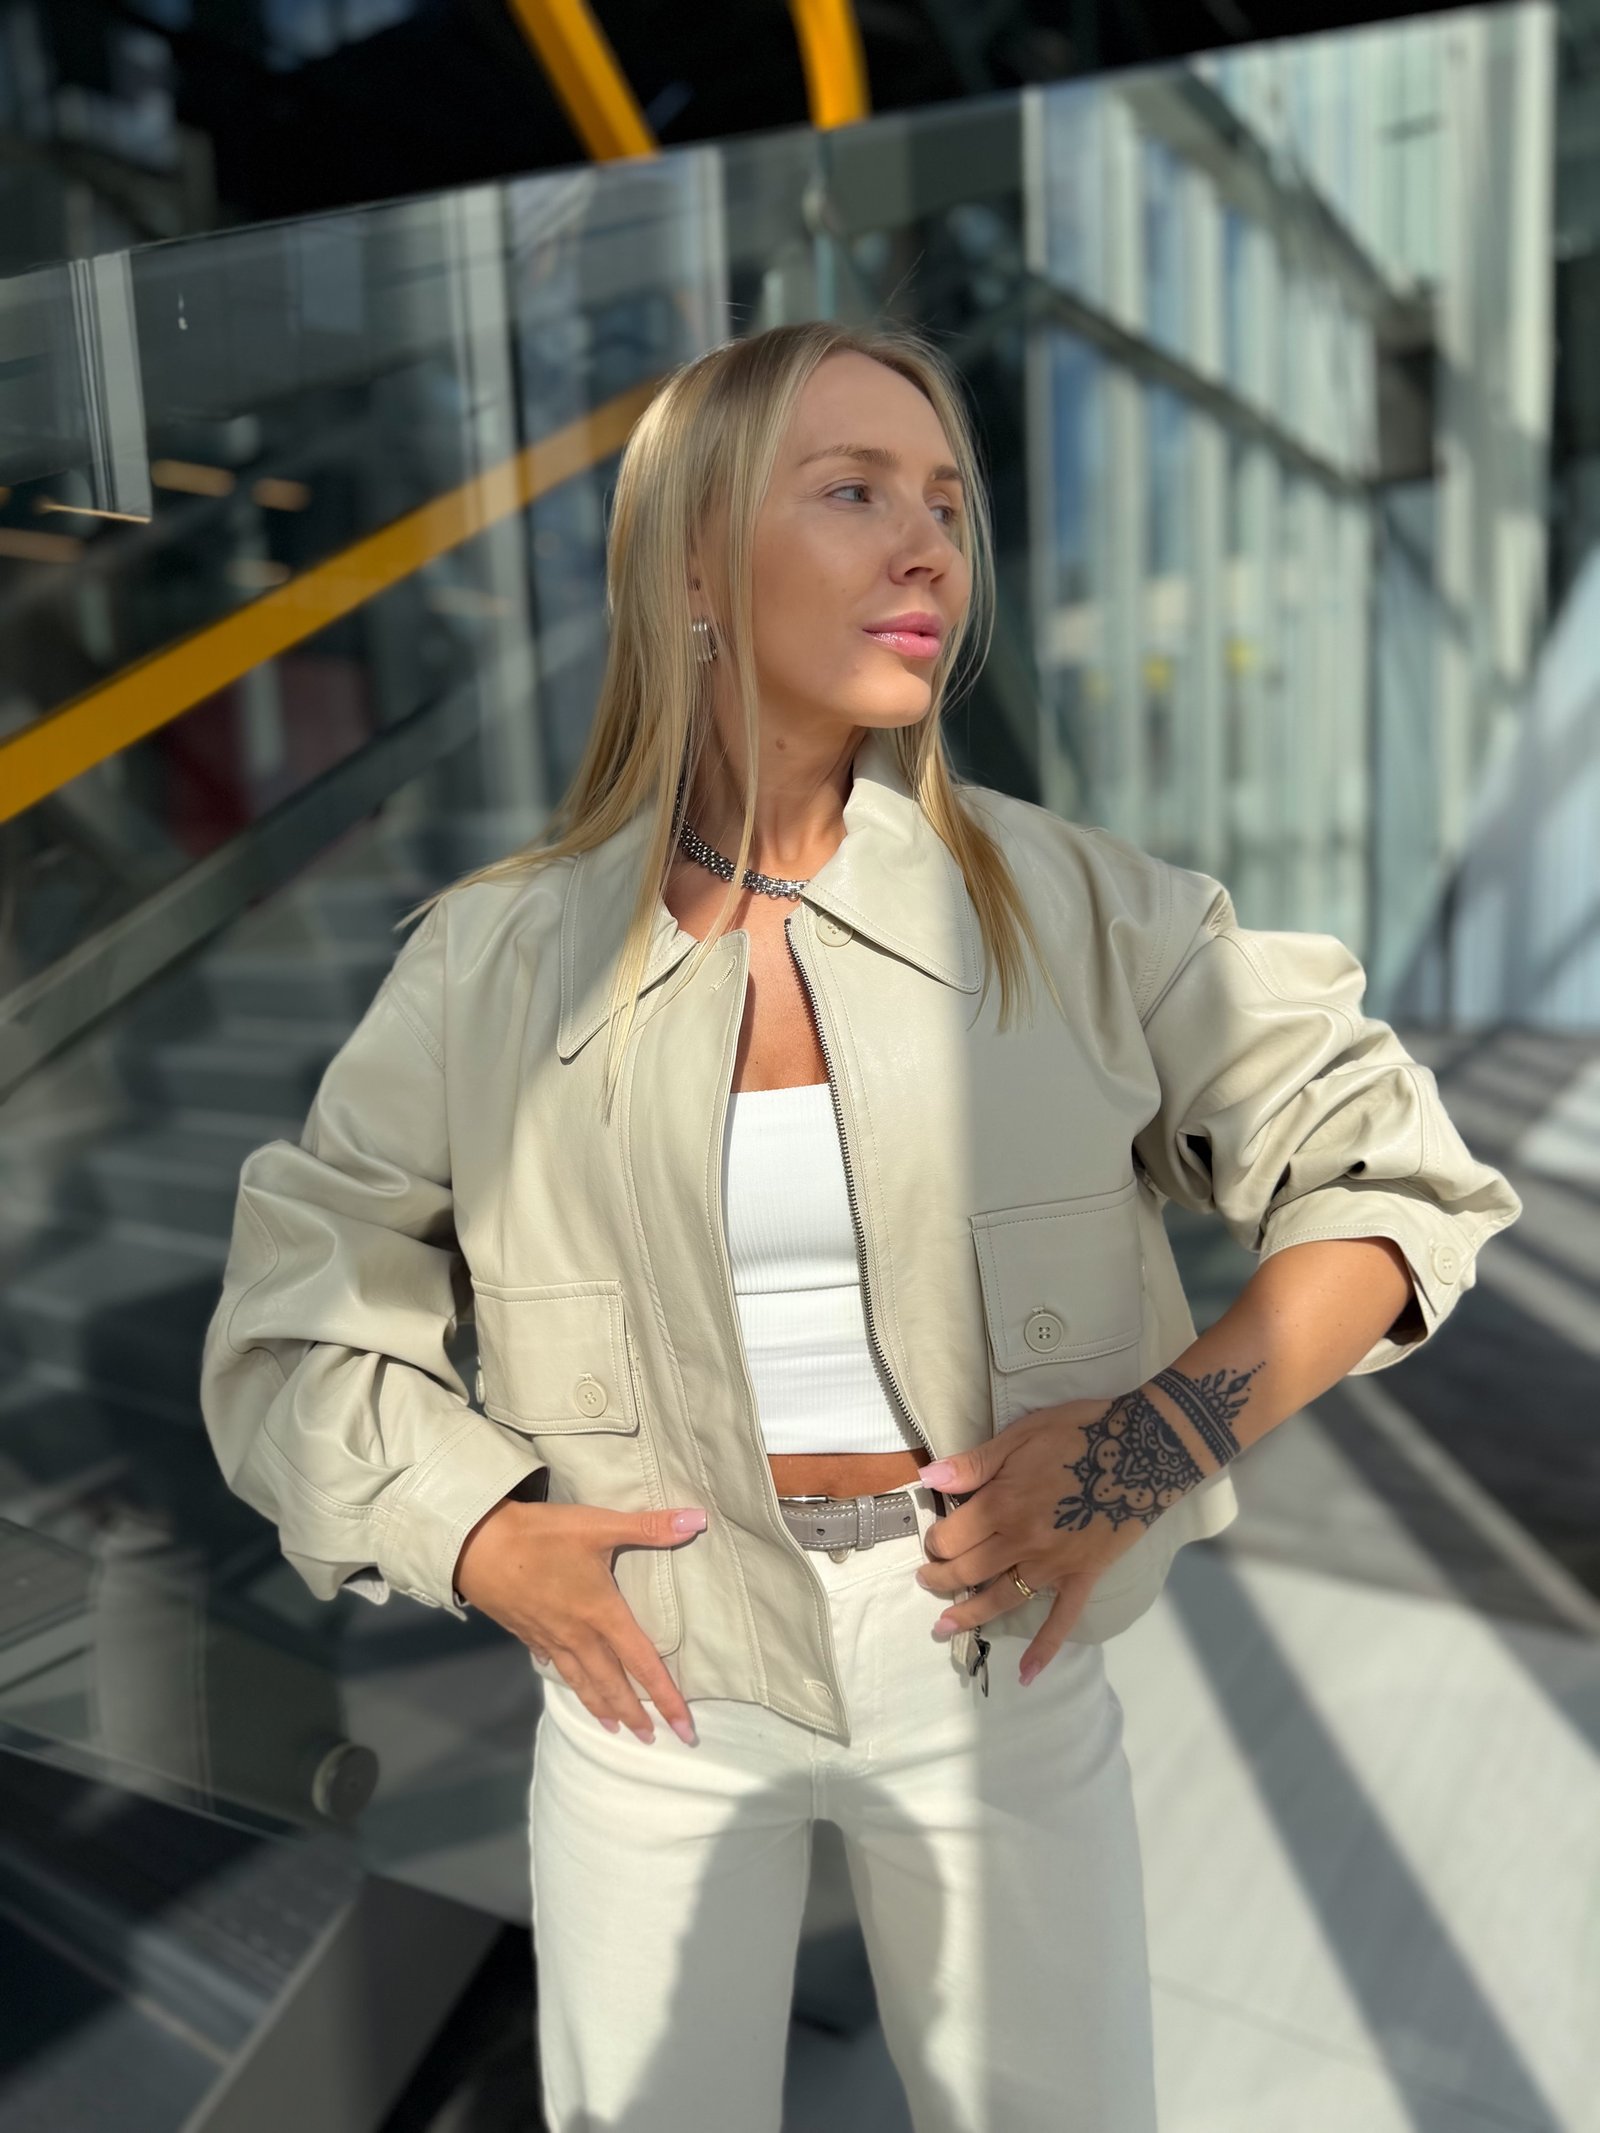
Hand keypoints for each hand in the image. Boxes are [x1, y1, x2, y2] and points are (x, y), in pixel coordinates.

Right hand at [454, 1496, 707, 1745]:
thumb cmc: (541, 1536)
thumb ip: (649, 1526)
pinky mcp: (526, 1633)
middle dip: (634, 1715)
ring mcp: (549, 1638)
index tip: (686, 1730)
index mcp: (602, 1614)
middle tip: (651, 1741)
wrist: (475, 1546)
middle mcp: (579, 1636)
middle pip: (612, 1685)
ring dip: (602, 1707)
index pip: (644, 1664)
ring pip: (582, 1682)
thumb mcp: (597, 1525)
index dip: (668, 1699)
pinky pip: (554, 1665)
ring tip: (615, 1729)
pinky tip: (570, 1679)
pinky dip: (569, 1679)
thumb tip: (699, 1519)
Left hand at [917, 1389, 1203, 1680]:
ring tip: (944, 1627)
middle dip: (940, 1577)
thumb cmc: (1080, 1433)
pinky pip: (1062, 1619)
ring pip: (1001, 1598)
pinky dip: (1044, 1649)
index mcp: (1002, 1504)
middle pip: (968, 1570)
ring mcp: (1053, 1565)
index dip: (934, 1539)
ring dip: (969, 1614)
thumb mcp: (1021, 1434)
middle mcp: (1022, 1542)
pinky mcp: (1082, 1577)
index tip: (932, 1538)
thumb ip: (974, 1463)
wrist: (1144, 1450)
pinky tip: (1026, 1674)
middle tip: (926, 1579)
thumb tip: (928, 1478)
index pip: (951, 1536)